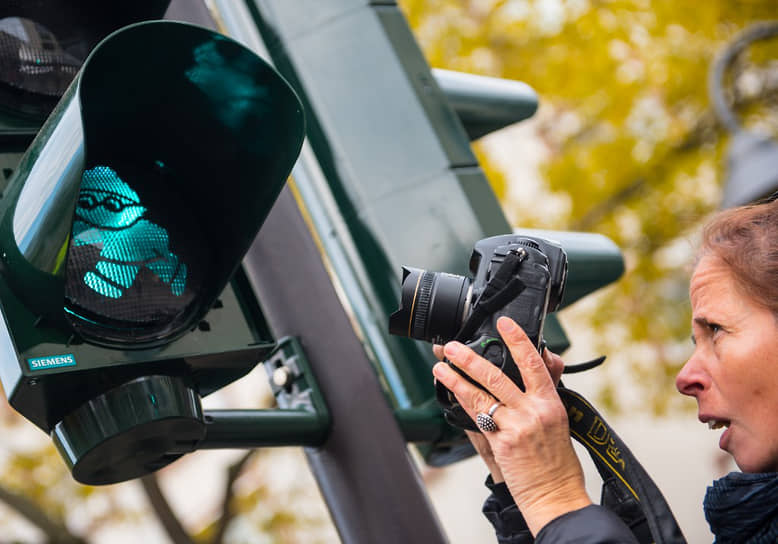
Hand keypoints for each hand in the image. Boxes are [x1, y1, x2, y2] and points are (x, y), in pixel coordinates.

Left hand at [432, 342, 564, 483]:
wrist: (556, 497)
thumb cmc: (557, 462)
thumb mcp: (560, 420)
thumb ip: (547, 389)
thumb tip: (545, 361)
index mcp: (551, 403)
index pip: (534, 363)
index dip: (518, 340)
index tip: (505, 323)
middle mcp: (534, 411)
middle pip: (497, 376)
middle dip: (471, 358)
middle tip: (455, 346)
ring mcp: (517, 426)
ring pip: (481, 394)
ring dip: (457, 377)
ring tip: (441, 366)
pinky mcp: (503, 443)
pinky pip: (477, 416)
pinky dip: (462, 400)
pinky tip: (450, 390)